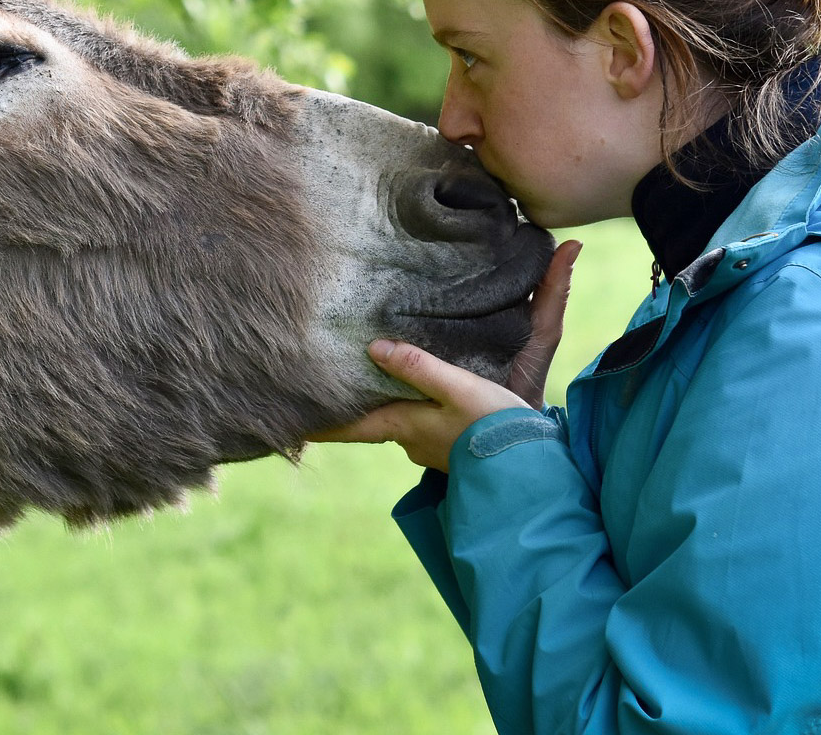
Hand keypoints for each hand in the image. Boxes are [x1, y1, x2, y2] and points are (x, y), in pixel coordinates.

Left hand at [312, 240, 579, 470]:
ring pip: (396, 419)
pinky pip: (421, 422)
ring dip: (382, 404)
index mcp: (405, 426)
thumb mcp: (461, 390)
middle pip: (369, 419)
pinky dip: (412, 406)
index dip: (318, 425)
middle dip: (348, 406)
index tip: (284, 425)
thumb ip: (419, 368)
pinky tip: (419, 394)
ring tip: (366, 380)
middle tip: (322, 388)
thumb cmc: (497, 429)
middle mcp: (411, 440)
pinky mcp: (453, 445)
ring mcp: (432, 446)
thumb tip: (373, 348)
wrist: (536, 471)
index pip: (349, 427)